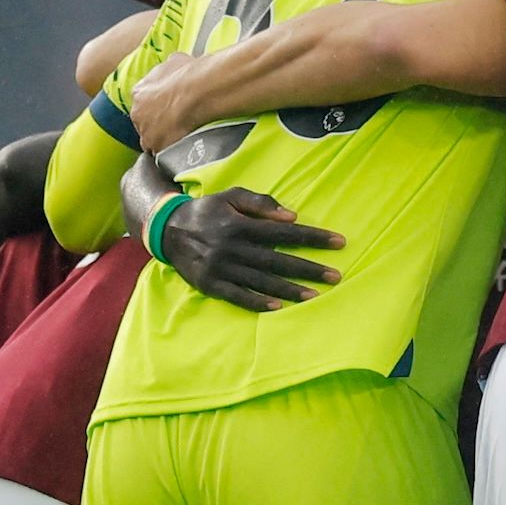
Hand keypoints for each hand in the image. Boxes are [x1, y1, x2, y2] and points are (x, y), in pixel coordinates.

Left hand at [129, 52, 203, 150]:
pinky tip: (186, 146)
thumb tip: (174, 70)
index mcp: (139, 92)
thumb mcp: (176, 61)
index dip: (158, 107)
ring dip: (165, 139)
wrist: (200, 91)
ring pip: (153, 139)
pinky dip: (172, 151)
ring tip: (184, 136)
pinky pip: (163, 153)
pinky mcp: (157, 147)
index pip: (144, 104)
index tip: (170, 108)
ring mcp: (145, 132)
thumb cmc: (191, 74)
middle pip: (146, 122)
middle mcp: (137, 113)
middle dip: (159, 123)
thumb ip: (168, 70)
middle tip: (178, 123)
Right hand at [157, 188, 344, 311]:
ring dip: (290, 290)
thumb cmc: (207, 211)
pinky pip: (237, 297)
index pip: (285, 233)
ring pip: (261, 281)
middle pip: (278, 260)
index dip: (313, 238)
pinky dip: (258, 303)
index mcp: (240, 224)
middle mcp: (231, 247)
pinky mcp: (210, 284)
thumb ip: (260, 203)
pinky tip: (279, 308)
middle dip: (309, 269)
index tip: (339, 243)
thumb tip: (292, 217)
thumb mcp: (231, 196)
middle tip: (336, 276)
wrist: (166, 229)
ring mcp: (220, 268)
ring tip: (315, 295)